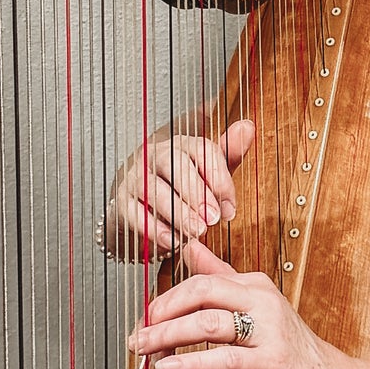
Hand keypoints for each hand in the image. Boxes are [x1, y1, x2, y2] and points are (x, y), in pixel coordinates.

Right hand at [102, 118, 253, 262]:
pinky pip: (135, 213)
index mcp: (181, 144)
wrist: (143, 207)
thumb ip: (228, 153)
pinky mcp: (122, 202)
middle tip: (213, 219)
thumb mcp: (208, 172)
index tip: (230, 207)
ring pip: (155, 190)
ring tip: (197, 231)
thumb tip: (247, 127)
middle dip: (197, 194)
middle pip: (176, 165)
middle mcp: (156, 155)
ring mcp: (136, 178)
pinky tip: (173, 241)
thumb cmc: (181, 186)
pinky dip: (154, 228)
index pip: (202, 150)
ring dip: (178, 212)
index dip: (219, 179)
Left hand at [130, 240, 341, 368]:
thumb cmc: (293, 354)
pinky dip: (191, 364)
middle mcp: (263, 303)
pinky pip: (223, 360)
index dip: (166, 299)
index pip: (201, 280)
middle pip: (201, 292)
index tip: (145, 318)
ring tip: (144, 350)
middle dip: (162, 312)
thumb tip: (191, 247)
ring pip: (207, 324)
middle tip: (138, 332)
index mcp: (256, 287)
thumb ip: (221, 278)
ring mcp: (269, 332)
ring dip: (168, 337)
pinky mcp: (271, 364)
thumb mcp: (256, 309)